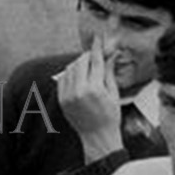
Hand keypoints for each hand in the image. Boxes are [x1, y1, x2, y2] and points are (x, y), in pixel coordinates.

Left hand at [56, 37, 124, 161]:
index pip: (96, 62)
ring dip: (79, 64)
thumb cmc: (110, 117)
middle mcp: (79, 90)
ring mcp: (68, 94)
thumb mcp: (113, 94)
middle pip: (80, 62)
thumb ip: (109, 73)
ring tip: (88, 67)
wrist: (97, 136)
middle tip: (95, 55)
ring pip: (70, 69)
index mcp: (95, 89)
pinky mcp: (61, 98)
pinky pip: (63, 78)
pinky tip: (79, 76)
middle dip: (88, 57)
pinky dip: (70, 74)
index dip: (97, 48)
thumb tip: (111, 55)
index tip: (98, 38)